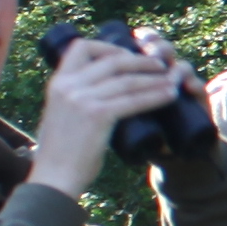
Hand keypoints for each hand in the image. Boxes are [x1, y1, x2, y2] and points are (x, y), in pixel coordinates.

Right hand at [32, 29, 184, 197]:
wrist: (54, 178)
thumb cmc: (59, 154)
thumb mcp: (60, 115)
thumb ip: (74, 101)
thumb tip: (96, 95)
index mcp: (58, 82)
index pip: (81, 47)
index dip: (108, 46)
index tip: (126, 54)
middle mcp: (68, 86)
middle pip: (112, 61)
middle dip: (141, 61)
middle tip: (160, 65)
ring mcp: (82, 99)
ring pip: (127, 81)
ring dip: (154, 79)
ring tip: (172, 80)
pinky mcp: (97, 115)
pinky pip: (132, 101)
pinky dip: (155, 96)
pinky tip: (169, 96)